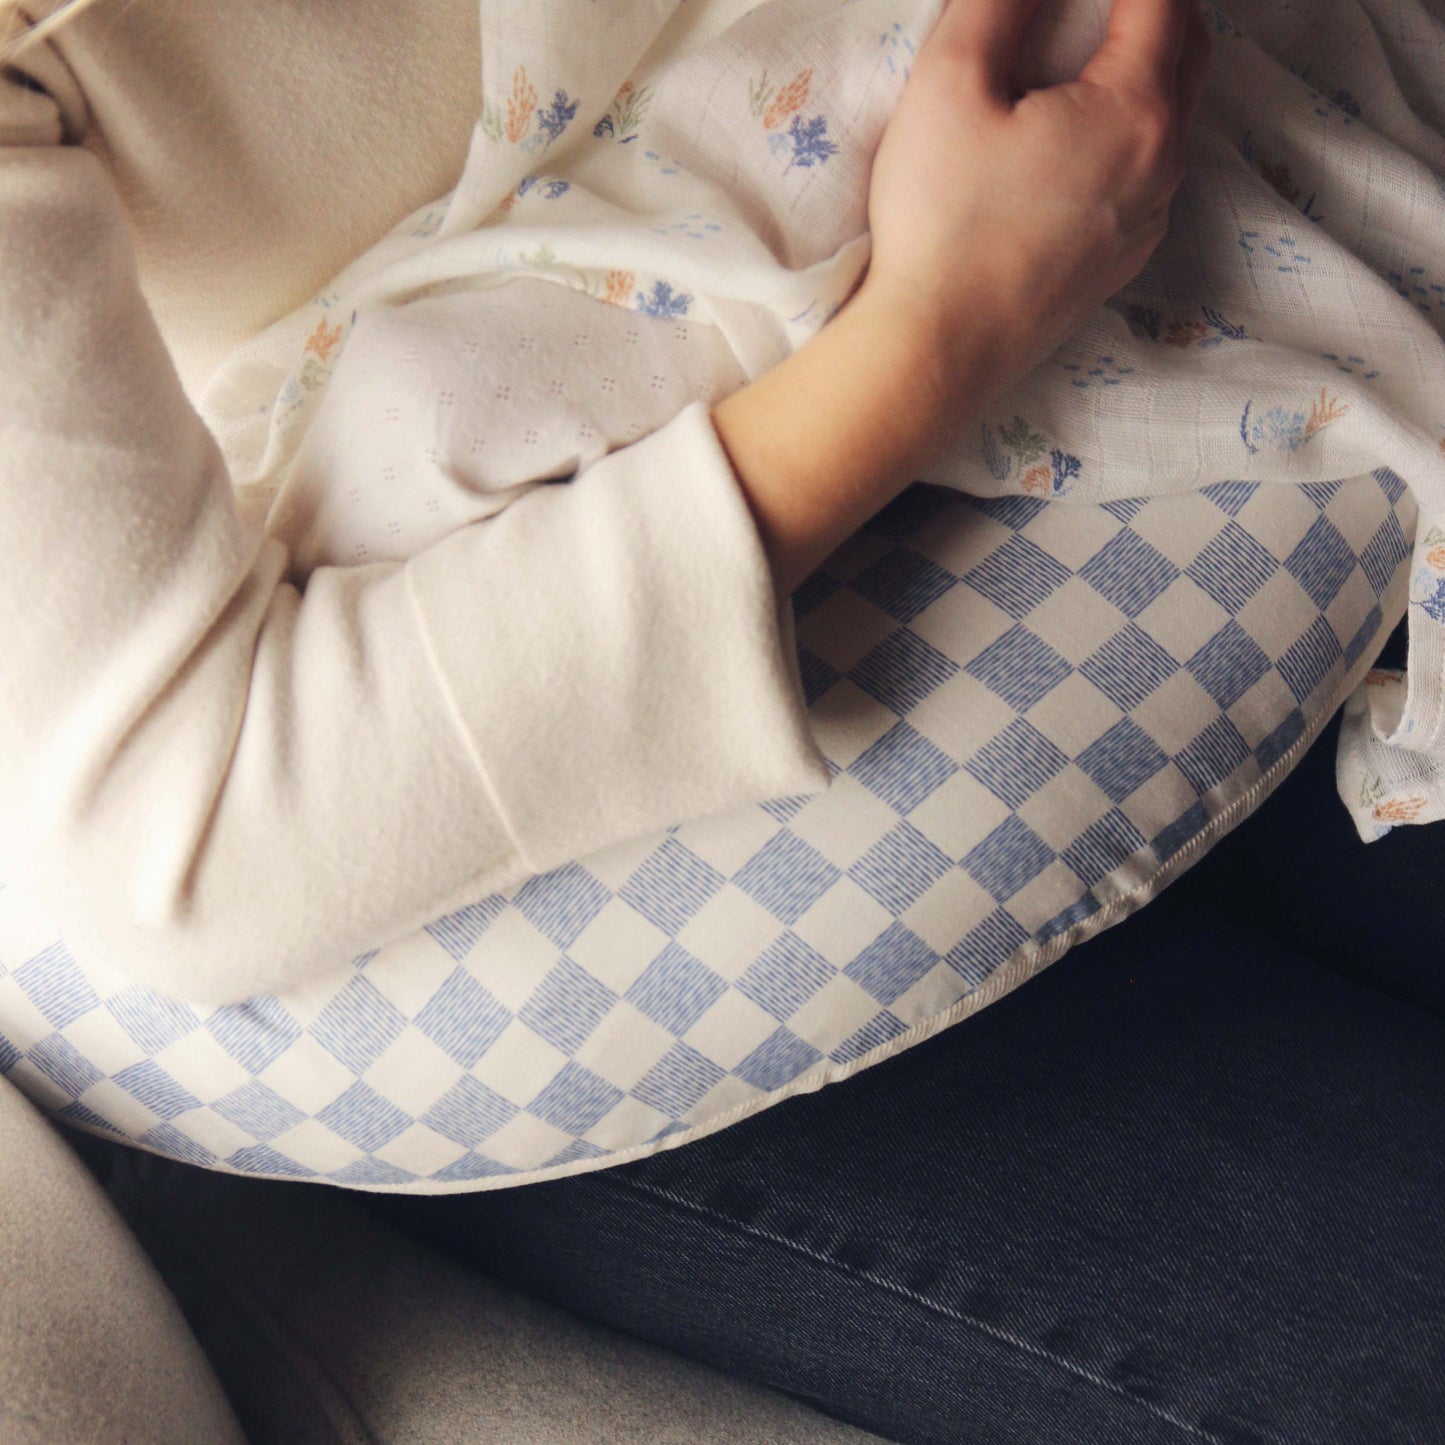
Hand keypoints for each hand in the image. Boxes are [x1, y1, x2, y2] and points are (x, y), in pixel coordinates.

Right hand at [862, 0, 1210, 410]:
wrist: (940, 348)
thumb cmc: (941, 221)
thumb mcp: (951, 83)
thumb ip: (1000, 4)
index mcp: (1135, 108)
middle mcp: (1163, 164)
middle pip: (1188, 50)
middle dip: (1155, 6)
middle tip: (1105, 5)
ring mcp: (1148, 220)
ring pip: (1171, 117)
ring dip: (1147, 68)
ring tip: (1094, 52)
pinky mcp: (1120, 262)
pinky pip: (1150, 176)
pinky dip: (1131, 133)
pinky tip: (1083, 136)